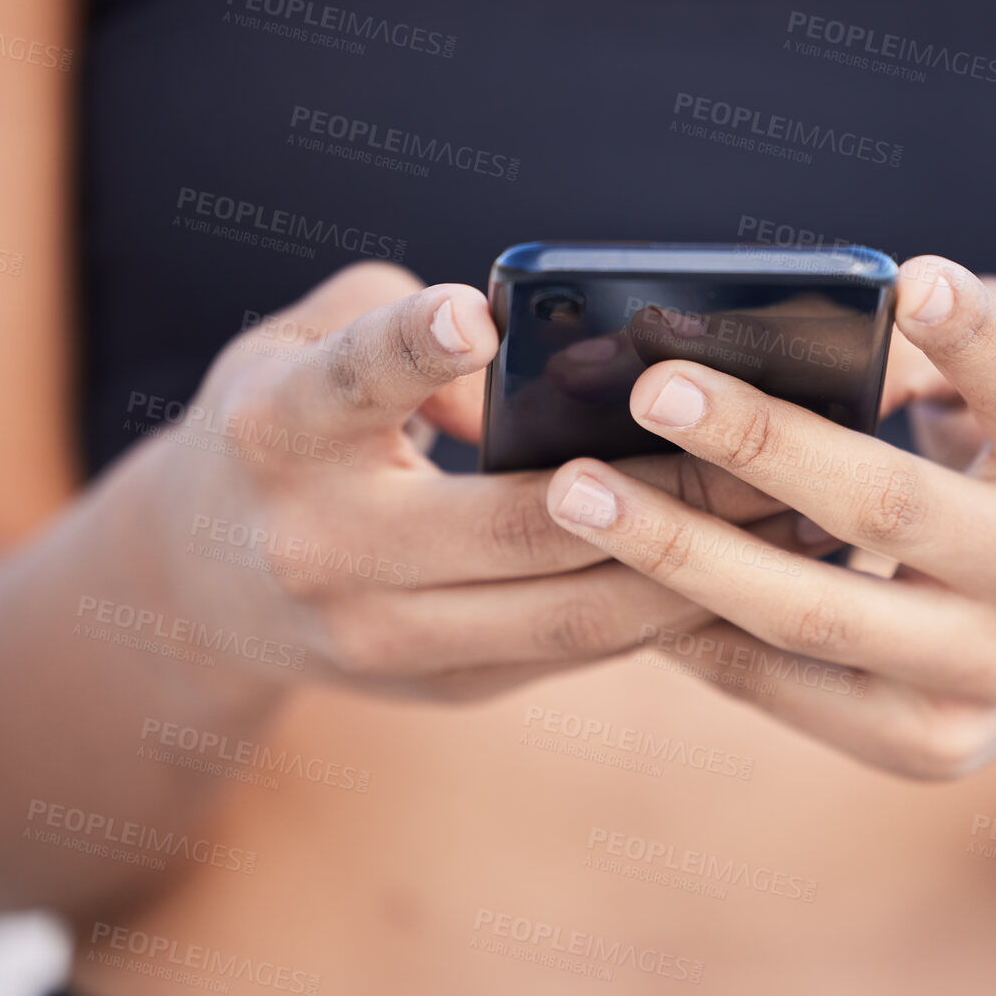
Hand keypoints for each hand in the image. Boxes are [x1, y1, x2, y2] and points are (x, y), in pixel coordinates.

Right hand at [111, 261, 804, 702]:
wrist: (201, 586)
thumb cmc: (276, 430)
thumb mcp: (297, 348)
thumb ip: (400, 320)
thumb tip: (551, 359)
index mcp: (277, 435)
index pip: (348, 385)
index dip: (411, 353)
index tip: (473, 309)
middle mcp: (320, 547)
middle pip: (513, 525)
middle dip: (660, 486)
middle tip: (772, 439)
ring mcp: (379, 638)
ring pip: (565, 614)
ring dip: (692, 569)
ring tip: (794, 519)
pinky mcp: (436, 685)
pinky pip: (571, 651)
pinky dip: (659, 613)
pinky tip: (741, 573)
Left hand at [540, 256, 995, 777]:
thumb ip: (952, 356)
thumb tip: (800, 340)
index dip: (976, 340)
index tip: (914, 280)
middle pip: (890, 508)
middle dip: (760, 446)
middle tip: (651, 390)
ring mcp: (991, 674)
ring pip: (810, 615)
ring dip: (680, 552)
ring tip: (578, 497)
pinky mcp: (930, 746)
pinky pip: (786, 687)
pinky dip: (696, 630)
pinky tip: (620, 579)